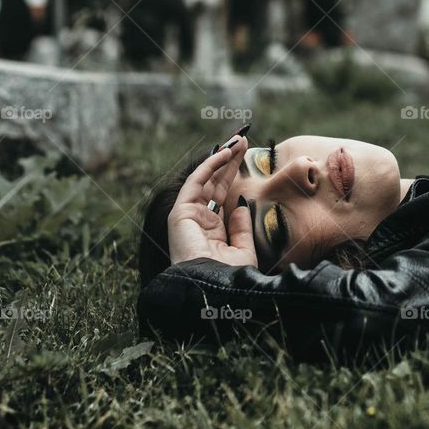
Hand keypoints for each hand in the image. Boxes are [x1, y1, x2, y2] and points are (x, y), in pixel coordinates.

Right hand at [167, 135, 257, 266]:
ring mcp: (188, 216)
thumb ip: (241, 228)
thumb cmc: (229, 277)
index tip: (248, 156)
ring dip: (221, 157)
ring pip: (205, 179)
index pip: (223, 195)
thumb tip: (241, 205)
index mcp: (213, 231)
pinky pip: (195, 183)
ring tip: (238, 139)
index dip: (233, 175)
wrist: (214, 289)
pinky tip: (224, 152)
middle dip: (229, 161)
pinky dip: (209, 166)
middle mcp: (199, 221)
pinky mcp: (180, 213)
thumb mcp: (243, 250)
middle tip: (244, 139)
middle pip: (215, 183)